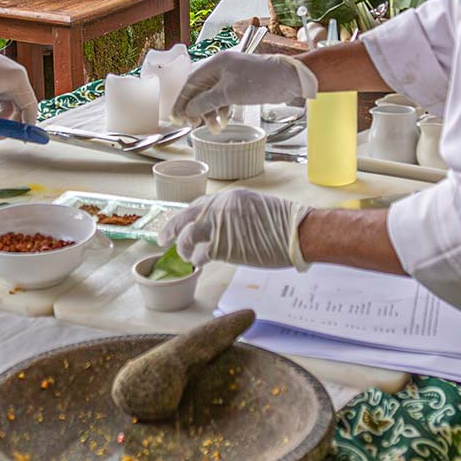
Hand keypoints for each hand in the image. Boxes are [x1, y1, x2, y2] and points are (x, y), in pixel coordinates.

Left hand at [161, 188, 309, 269]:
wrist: (298, 232)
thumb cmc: (283, 224)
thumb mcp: (253, 208)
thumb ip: (233, 214)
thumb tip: (220, 227)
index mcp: (229, 197)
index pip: (198, 204)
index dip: (185, 216)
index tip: (177, 223)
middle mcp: (220, 207)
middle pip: (186, 217)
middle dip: (171, 228)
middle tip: (163, 239)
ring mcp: (220, 226)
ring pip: (188, 236)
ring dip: (184, 248)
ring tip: (186, 256)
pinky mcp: (223, 246)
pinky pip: (201, 254)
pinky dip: (197, 259)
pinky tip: (200, 263)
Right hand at [173, 51, 317, 119]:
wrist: (287, 79)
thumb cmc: (260, 80)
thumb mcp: (229, 93)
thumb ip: (206, 102)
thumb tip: (189, 110)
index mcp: (215, 64)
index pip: (190, 82)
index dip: (182, 100)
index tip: (176, 116)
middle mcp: (220, 69)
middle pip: (199, 90)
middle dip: (195, 108)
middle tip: (192, 125)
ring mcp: (230, 78)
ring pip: (211, 97)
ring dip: (209, 113)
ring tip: (213, 127)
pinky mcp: (240, 86)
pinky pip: (223, 99)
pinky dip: (221, 111)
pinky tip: (222, 122)